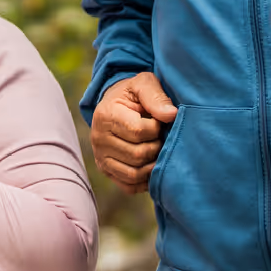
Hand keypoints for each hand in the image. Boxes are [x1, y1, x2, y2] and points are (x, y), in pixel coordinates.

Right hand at [90, 72, 177, 194]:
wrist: (117, 103)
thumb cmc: (134, 93)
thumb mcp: (144, 84)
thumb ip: (157, 97)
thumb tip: (172, 115)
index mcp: (106, 115)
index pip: (139, 132)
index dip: (157, 128)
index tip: (159, 120)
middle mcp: (98, 138)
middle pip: (137, 155)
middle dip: (156, 147)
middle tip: (160, 136)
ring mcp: (100, 157)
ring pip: (134, 173)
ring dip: (152, 164)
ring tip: (156, 148)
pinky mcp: (106, 170)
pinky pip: (128, 186)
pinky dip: (144, 180)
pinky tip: (151, 165)